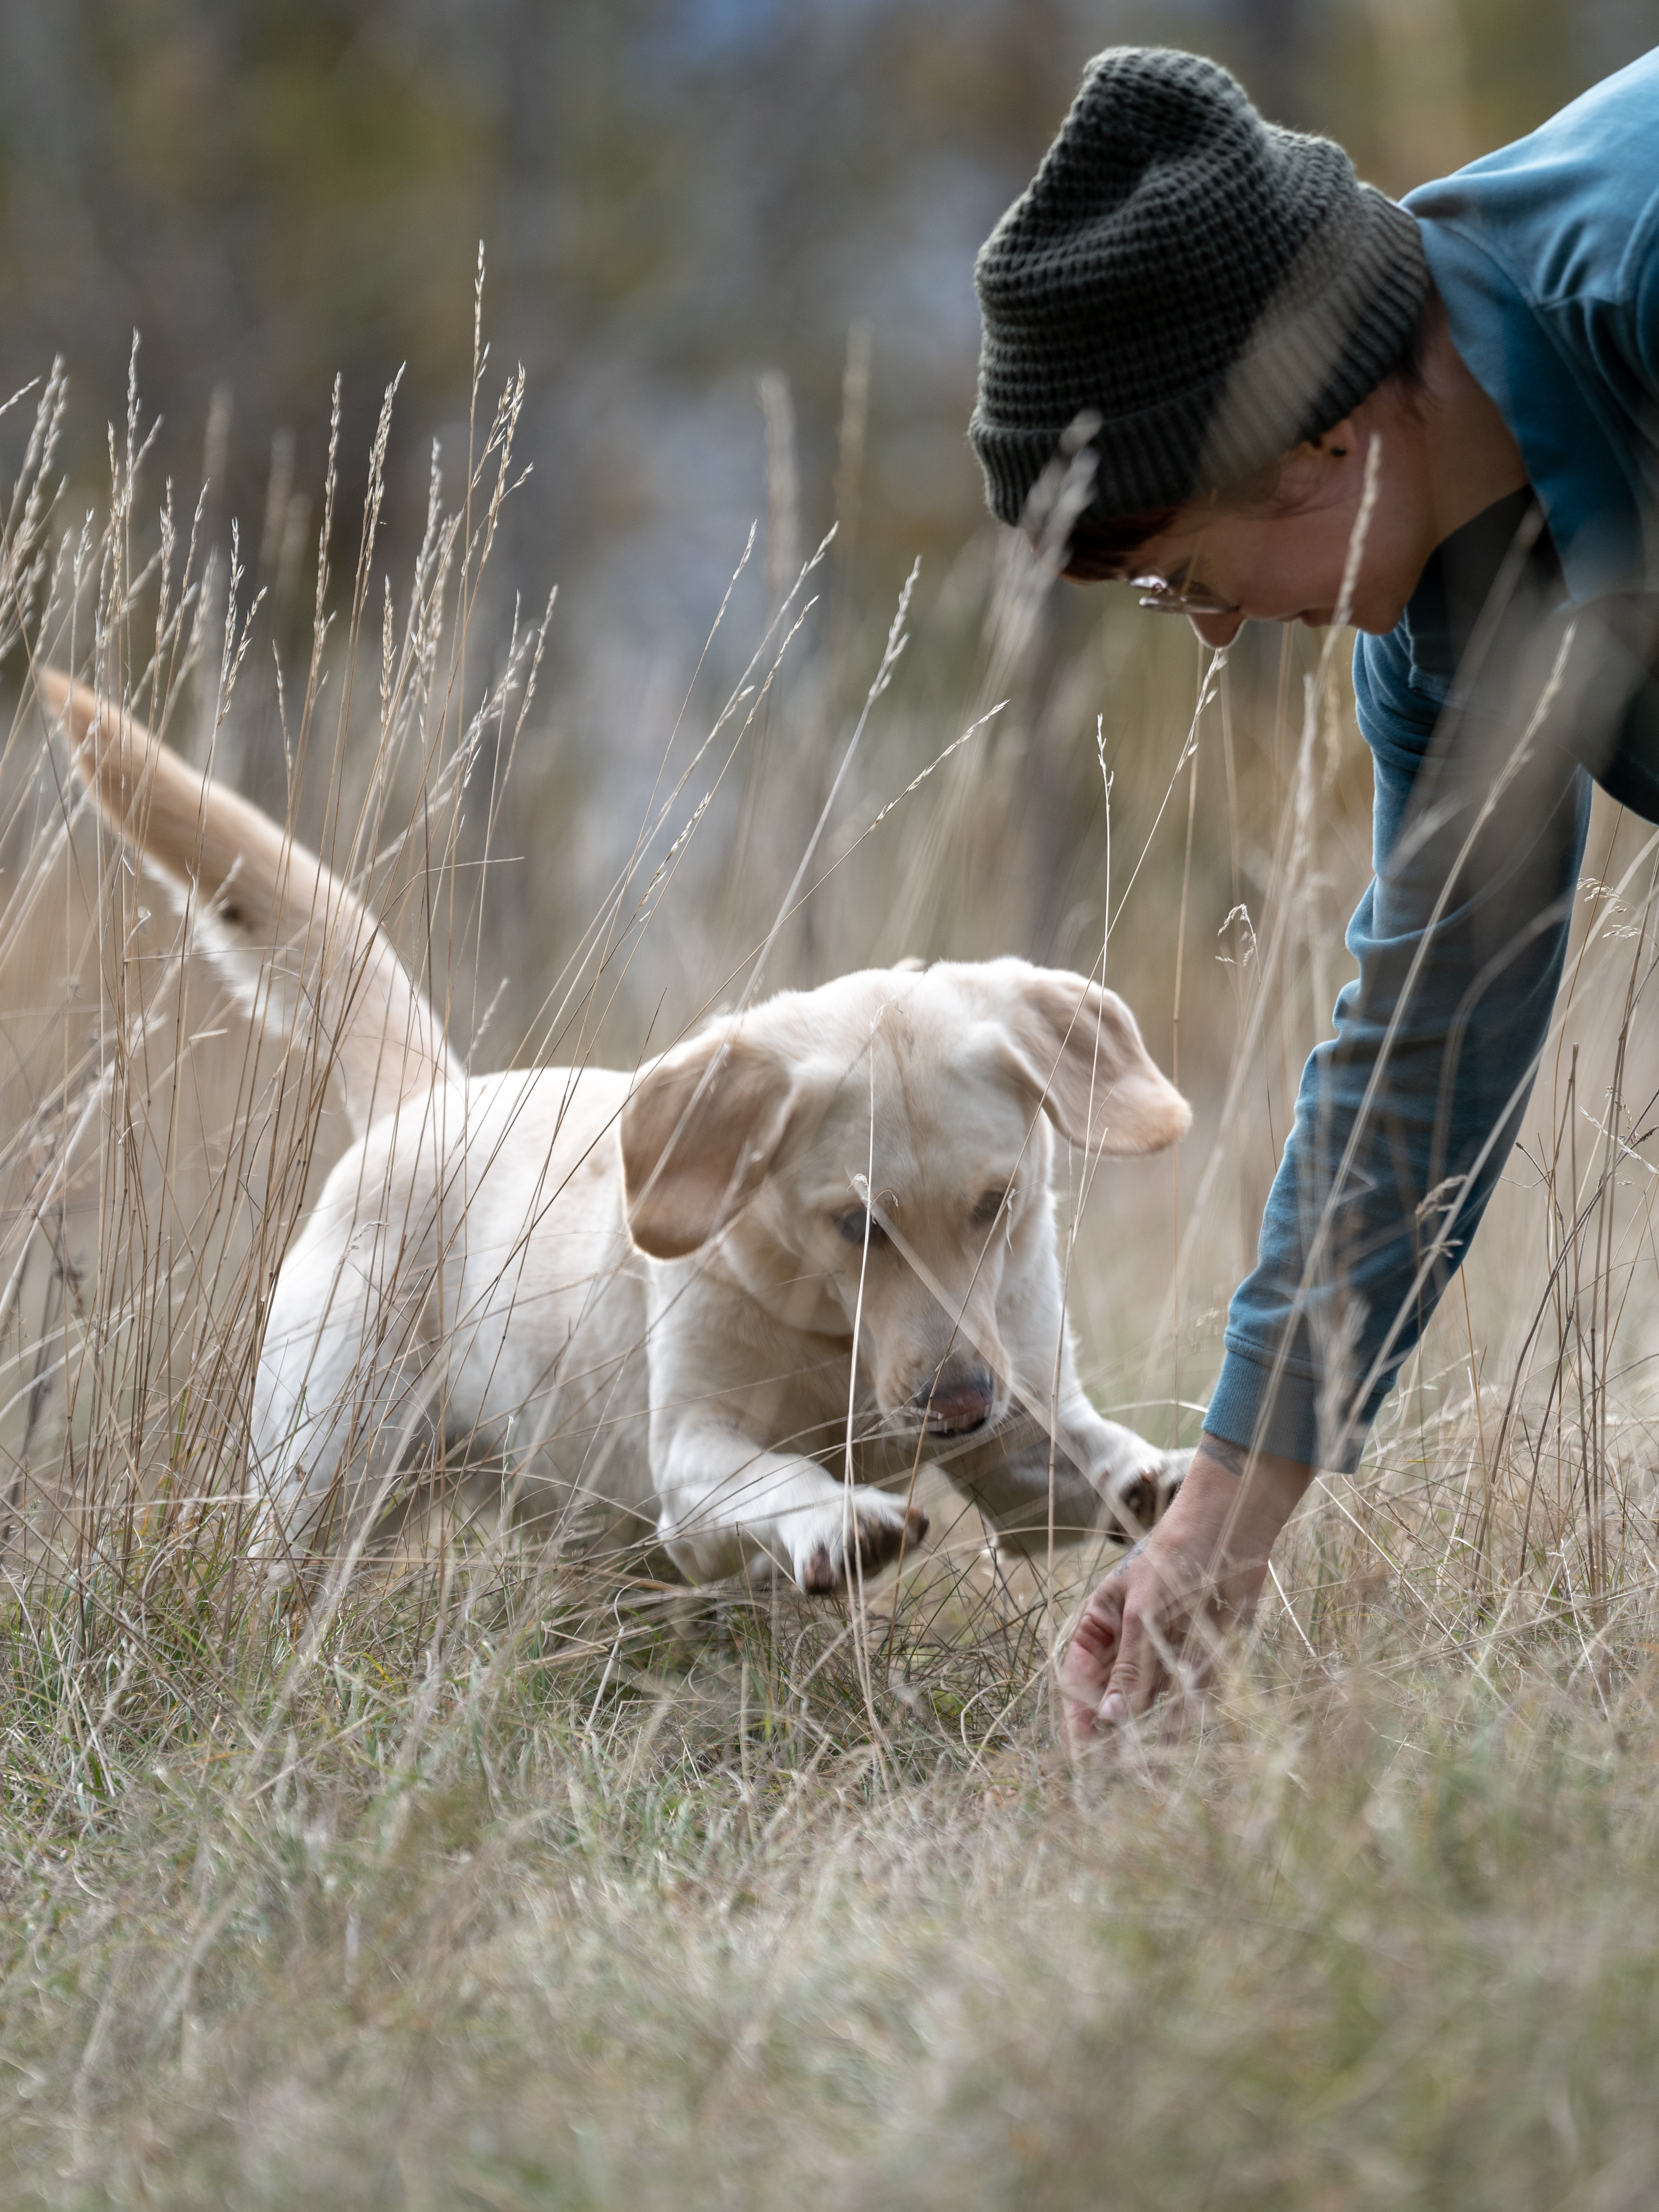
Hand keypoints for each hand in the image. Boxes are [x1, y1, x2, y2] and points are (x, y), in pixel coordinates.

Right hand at [1061, 1432, 1311, 1752]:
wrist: (1231, 1535)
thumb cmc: (1173, 1561)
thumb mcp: (1143, 1614)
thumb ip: (1130, 1667)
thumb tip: (1112, 1718)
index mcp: (1100, 1627)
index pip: (1080, 1682)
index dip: (1080, 1721)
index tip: (1082, 1760)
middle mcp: (1127, 1647)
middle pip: (1112, 1701)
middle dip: (1112, 1737)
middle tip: (1114, 1776)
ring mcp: (1161, 1657)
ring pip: (1147, 1707)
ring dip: (1146, 1738)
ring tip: (1145, 1775)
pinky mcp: (1197, 1663)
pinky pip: (1183, 1702)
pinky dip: (1179, 1724)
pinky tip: (1174, 1746)